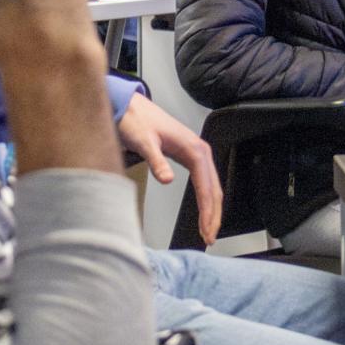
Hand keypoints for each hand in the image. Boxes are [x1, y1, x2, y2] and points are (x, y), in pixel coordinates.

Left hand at [116, 92, 221, 243]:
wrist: (129, 106)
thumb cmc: (136, 120)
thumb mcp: (144, 142)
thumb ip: (156, 161)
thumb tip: (167, 180)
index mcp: (194, 148)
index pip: (206, 187)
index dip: (208, 211)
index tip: (207, 231)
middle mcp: (199, 150)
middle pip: (214, 189)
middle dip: (213, 215)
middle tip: (209, 239)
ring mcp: (195, 154)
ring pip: (211, 186)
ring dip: (211, 209)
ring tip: (208, 231)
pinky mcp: (188, 156)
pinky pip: (203, 181)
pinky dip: (206, 199)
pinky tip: (203, 211)